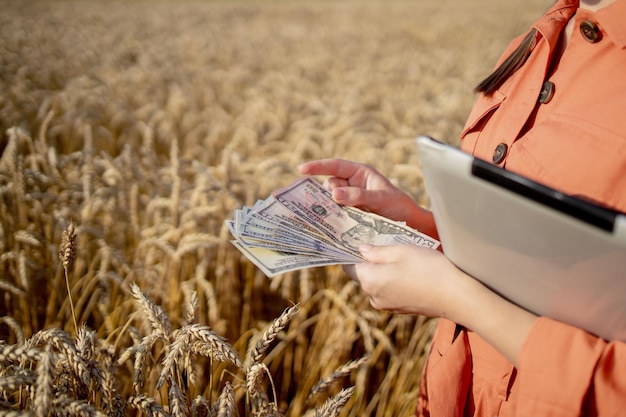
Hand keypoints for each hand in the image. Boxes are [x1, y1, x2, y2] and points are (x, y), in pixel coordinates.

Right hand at [298, 158, 436, 237]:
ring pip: (328, 202)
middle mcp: (351, 186)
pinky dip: (328, 219)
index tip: (301, 169)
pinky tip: (322, 225)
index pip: (335, 166)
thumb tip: (334, 193)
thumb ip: (359, 196)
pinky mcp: (348, 217)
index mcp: (359, 173)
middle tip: (310, 201)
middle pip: (328, 185)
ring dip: (324, 208)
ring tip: (319, 215)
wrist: (411, 227)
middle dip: (321, 192)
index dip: (318, 166)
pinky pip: (333, 216)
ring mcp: (348, 202)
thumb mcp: (381, 198)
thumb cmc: (399, 206)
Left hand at [345, 243, 537, 365]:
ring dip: (382, 269)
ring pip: (376, 283)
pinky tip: (408, 268)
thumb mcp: (401, 251)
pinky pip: (389, 290)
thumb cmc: (428, 269)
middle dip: (368, 259)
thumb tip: (361, 250)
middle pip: (362, 275)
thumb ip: (377, 251)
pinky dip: (393, 279)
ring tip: (396, 253)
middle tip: (379, 241)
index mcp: (369, 281)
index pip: (348, 266)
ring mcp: (388, 306)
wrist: (457, 296)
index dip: (350, 252)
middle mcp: (374, 297)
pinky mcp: (401, 309)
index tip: (355, 239)